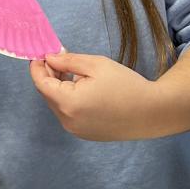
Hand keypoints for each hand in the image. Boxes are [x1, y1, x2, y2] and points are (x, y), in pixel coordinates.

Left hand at [29, 51, 161, 141]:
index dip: (37, 67)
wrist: (152, 113)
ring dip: (59, 87)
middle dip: (49, 75)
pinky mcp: (84, 134)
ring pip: (57, 104)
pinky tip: (84, 89)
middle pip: (47, 94)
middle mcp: (68, 120)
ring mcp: (75, 130)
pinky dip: (69, 99)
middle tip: (60, 58)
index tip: (39, 54)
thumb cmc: (126, 86)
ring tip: (75, 72)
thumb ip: (68, 61)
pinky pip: (68, 113)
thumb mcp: (96, 65)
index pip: (40, 83)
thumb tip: (49, 59)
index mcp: (68, 103)